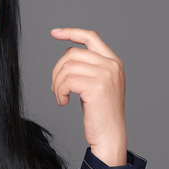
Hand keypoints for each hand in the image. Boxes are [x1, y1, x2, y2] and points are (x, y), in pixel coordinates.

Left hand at [50, 27, 126, 165]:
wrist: (110, 136)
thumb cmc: (101, 115)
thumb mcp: (97, 86)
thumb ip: (88, 69)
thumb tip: (65, 60)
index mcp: (114, 62)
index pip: (90, 37)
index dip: (71, 32)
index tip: (54, 33)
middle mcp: (112, 64)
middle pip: (72, 54)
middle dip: (57, 70)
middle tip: (55, 89)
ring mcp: (106, 74)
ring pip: (67, 67)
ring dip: (57, 84)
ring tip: (60, 97)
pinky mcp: (97, 86)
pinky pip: (67, 81)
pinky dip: (59, 92)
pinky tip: (63, 102)